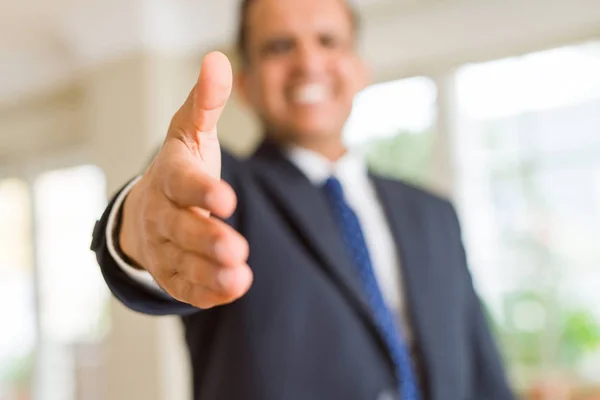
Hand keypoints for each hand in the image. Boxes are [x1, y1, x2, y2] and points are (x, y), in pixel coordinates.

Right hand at [119, 51, 251, 308]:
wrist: (149, 208)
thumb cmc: (180, 166)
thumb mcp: (190, 131)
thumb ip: (206, 102)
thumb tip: (218, 60)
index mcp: (169, 175)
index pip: (182, 183)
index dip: (203, 190)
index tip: (228, 199)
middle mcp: (162, 213)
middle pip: (180, 228)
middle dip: (206, 239)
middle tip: (236, 248)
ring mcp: (164, 246)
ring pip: (183, 261)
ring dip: (209, 271)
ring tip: (239, 275)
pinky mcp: (172, 272)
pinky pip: (186, 285)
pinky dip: (207, 290)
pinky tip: (235, 289)